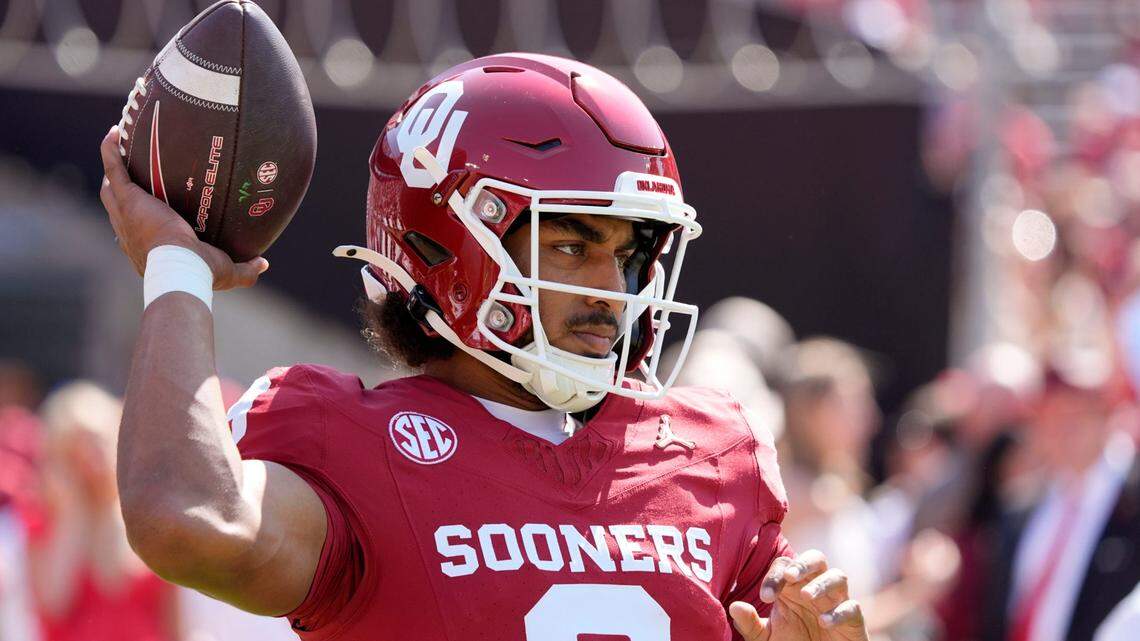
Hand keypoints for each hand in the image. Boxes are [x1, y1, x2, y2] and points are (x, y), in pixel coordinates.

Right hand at [98, 126, 267, 288]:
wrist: (180, 267)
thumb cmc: (200, 272)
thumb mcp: (226, 271)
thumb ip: (244, 269)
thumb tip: (263, 263)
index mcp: (148, 248)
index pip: (140, 232)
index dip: (141, 221)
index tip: (150, 212)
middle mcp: (131, 232)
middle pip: (121, 208)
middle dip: (124, 190)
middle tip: (133, 171)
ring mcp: (126, 215)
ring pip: (113, 188)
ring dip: (113, 167)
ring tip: (120, 145)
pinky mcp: (128, 200)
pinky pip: (114, 170)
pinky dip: (110, 152)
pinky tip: (114, 133)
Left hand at [729, 550, 867, 640]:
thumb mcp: (765, 638)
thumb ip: (750, 624)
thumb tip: (734, 607)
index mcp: (794, 586)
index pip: (785, 566)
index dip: (775, 576)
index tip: (765, 596)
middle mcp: (816, 588)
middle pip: (816, 558)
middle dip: (804, 563)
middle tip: (790, 576)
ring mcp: (836, 602)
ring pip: (839, 576)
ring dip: (823, 583)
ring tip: (807, 596)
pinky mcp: (853, 620)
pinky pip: (852, 607)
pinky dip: (839, 612)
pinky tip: (824, 622)